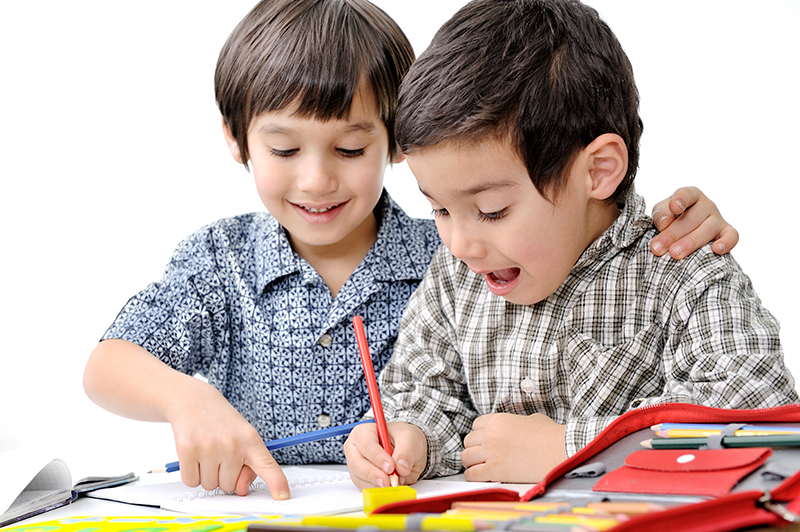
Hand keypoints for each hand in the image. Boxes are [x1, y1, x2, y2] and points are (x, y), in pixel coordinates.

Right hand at [168, 384, 289, 499]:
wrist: (194, 401)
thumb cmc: (221, 422)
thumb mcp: (242, 437)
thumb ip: (248, 465)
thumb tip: (241, 490)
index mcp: (251, 440)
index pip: (268, 465)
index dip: (277, 482)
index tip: (283, 496)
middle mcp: (232, 443)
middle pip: (230, 486)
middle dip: (223, 475)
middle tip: (219, 454)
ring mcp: (210, 447)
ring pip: (210, 485)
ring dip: (207, 474)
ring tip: (207, 452)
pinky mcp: (188, 449)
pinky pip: (192, 481)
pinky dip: (191, 473)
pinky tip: (194, 455)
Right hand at [344, 421, 427, 488]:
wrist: (408, 450)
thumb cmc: (403, 438)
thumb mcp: (409, 438)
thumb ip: (406, 451)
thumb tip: (401, 467)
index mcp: (364, 432)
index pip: (365, 444)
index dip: (377, 457)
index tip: (391, 467)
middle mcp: (356, 448)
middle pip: (356, 463)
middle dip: (373, 474)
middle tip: (388, 480)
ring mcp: (357, 464)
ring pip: (358, 477)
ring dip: (375, 483)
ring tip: (391, 483)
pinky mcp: (361, 478)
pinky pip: (364, 486)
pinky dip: (376, 489)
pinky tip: (387, 486)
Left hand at [462, 413, 565, 482]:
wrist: (559, 451)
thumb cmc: (550, 435)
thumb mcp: (532, 419)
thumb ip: (517, 421)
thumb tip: (519, 426)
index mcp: (498, 420)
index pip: (475, 426)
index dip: (480, 435)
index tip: (485, 442)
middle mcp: (490, 434)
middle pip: (468, 441)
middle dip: (475, 449)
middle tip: (483, 456)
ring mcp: (490, 452)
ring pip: (466, 457)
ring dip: (471, 463)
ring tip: (480, 467)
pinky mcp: (494, 470)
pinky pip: (471, 474)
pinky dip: (473, 476)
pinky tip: (480, 477)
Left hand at [650, 186, 738, 258]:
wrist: (684, 233)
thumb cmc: (671, 220)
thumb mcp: (661, 213)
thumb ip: (661, 215)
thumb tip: (664, 223)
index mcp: (691, 196)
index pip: (687, 194)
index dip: (681, 199)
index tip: (674, 207)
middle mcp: (706, 205)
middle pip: (692, 218)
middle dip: (673, 234)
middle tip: (658, 248)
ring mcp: (718, 219)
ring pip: (707, 229)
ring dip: (690, 242)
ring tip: (675, 253)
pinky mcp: (727, 232)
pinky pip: (732, 236)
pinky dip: (726, 243)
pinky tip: (716, 250)